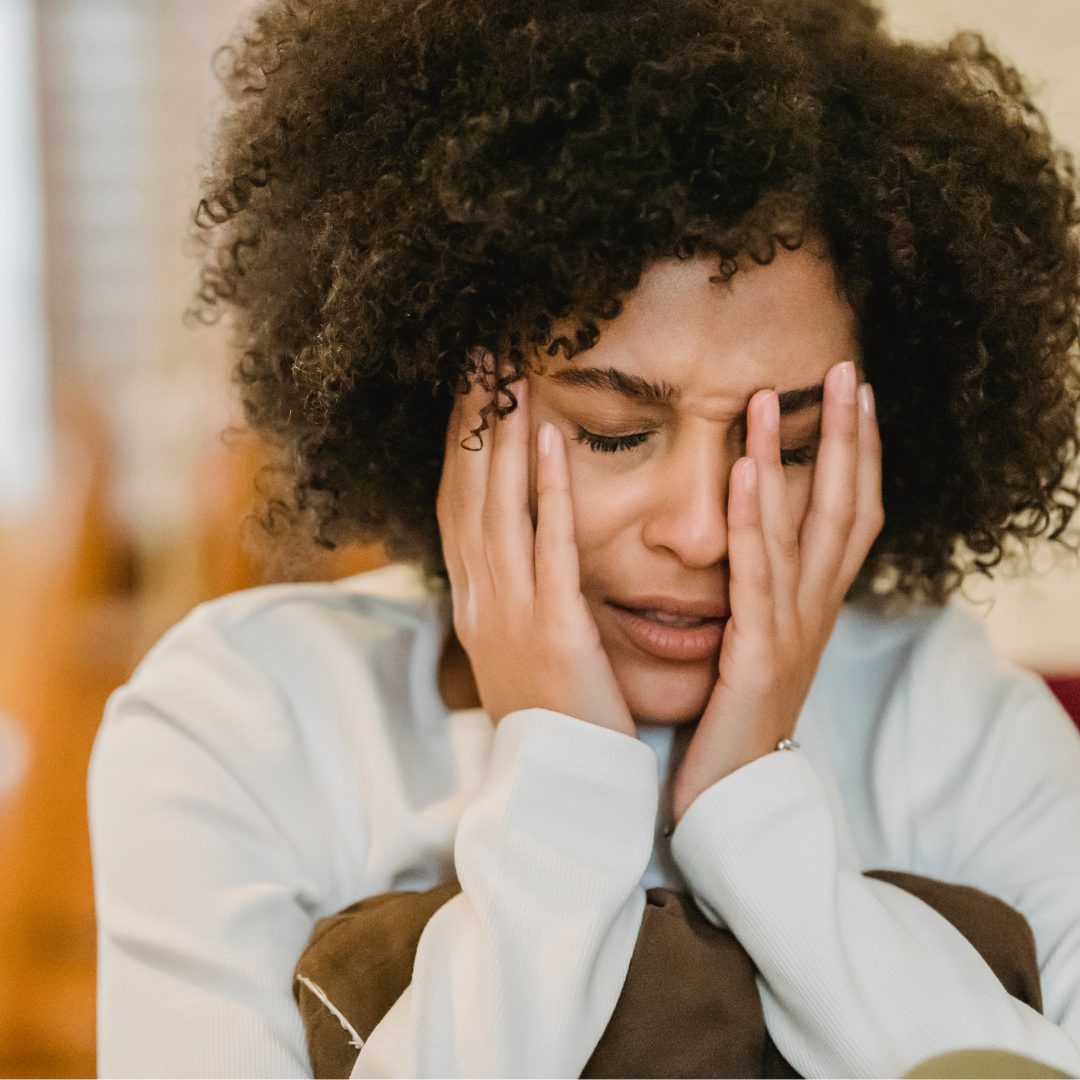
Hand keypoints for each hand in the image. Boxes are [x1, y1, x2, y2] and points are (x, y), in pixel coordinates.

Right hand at [436, 359, 635, 737]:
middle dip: (471, 420)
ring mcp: (510, 613)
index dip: (460, 443)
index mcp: (474, 602)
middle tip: (479, 354)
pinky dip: (548, 490)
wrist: (563, 787)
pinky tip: (552, 438)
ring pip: (497, 506)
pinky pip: (549, 546)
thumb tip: (518, 550)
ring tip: (509, 373)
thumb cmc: (552, 714)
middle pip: (467, 491)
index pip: (457, 505)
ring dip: (502, 436)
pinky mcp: (553, 628)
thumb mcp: (519, 648)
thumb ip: (515, 594)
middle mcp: (480, 599)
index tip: (469, 389)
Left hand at [670, 361, 883, 822]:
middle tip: (848, 370)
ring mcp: (794, 631)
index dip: (860, 453)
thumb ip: (757, 594)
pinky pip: (758, 576)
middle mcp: (815, 610)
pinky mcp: (760, 655)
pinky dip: (754, 519)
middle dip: (848, 437)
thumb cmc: (733, 719)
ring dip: (797, 458)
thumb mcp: (754, 644)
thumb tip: (747, 540)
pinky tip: (743, 469)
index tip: (855, 395)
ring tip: (780, 396)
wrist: (732, 799)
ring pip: (807, 530)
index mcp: (813, 605)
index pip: (851, 515)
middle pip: (848, 507)